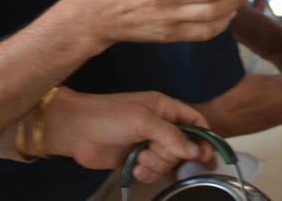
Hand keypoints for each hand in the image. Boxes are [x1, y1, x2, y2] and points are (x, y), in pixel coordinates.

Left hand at [44, 88, 212, 182]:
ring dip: (156, 165)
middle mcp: (159, 125)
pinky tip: (135, 169)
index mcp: (165, 108)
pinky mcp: (136, 159)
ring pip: (168, 162)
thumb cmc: (108, 116)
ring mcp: (148, 143)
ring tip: (140, 160)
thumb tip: (195, 151)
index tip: (205, 155)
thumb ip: (171, 136)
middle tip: (152, 151)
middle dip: (169, 154)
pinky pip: (154, 171)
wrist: (75, 130)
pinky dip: (147, 173)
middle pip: (183, 147)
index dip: (203, 137)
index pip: (195, 121)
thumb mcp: (143, 121)